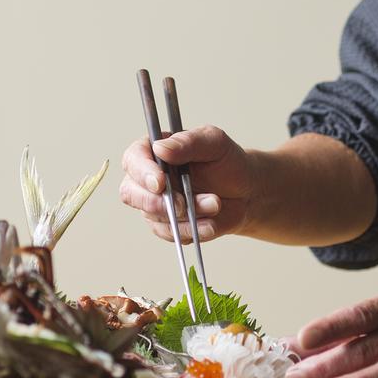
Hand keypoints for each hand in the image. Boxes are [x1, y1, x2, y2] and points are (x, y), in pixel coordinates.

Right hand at [118, 126, 255, 243]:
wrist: (246, 191)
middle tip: (184, 203)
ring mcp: (156, 204)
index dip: (142, 172)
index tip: (160, 182)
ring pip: (156, 217)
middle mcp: (148, 179)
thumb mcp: (215, 143)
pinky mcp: (168, 226)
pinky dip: (193, 230)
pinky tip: (211, 222)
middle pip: (130, 193)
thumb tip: (160, 148)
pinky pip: (173, 235)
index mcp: (154, 151)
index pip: (133, 159)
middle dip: (157, 202)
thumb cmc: (227, 162)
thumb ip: (189, 142)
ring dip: (187, 215)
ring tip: (215, 203)